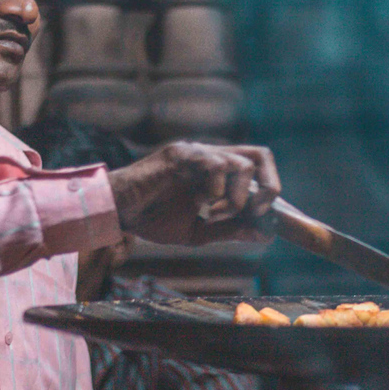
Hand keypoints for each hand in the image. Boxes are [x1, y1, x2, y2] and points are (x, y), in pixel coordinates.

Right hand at [107, 141, 280, 244]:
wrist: (118, 213)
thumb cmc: (152, 219)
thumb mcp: (199, 232)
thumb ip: (231, 231)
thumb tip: (266, 235)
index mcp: (217, 172)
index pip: (258, 166)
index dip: (270, 189)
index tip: (262, 217)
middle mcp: (210, 157)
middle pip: (260, 155)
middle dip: (269, 185)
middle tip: (257, 211)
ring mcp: (196, 153)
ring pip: (241, 163)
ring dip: (237, 197)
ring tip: (215, 213)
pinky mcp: (180, 154)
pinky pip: (215, 163)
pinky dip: (217, 189)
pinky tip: (200, 203)